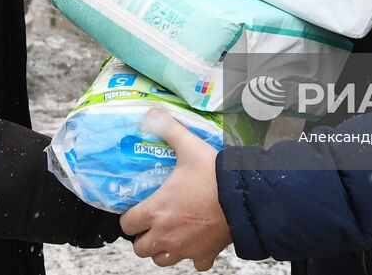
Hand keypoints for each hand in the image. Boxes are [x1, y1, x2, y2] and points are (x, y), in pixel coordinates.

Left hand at [121, 110, 231, 269]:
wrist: (244, 197)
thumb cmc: (215, 175)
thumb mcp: (189, 147)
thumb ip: (168, 129)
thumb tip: (152, 113)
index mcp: (156, 210)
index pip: (126, 226)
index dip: (130, 217)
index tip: (138, 210)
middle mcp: (166, 234)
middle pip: (141, 249)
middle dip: (143, 237)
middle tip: (153, 223)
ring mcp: (185, 248)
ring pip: (162, 260)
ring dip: (163, 249)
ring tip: (171, 235)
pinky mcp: (205, 254)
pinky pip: (195, 264)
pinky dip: (194, 257)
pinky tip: (198, 243)